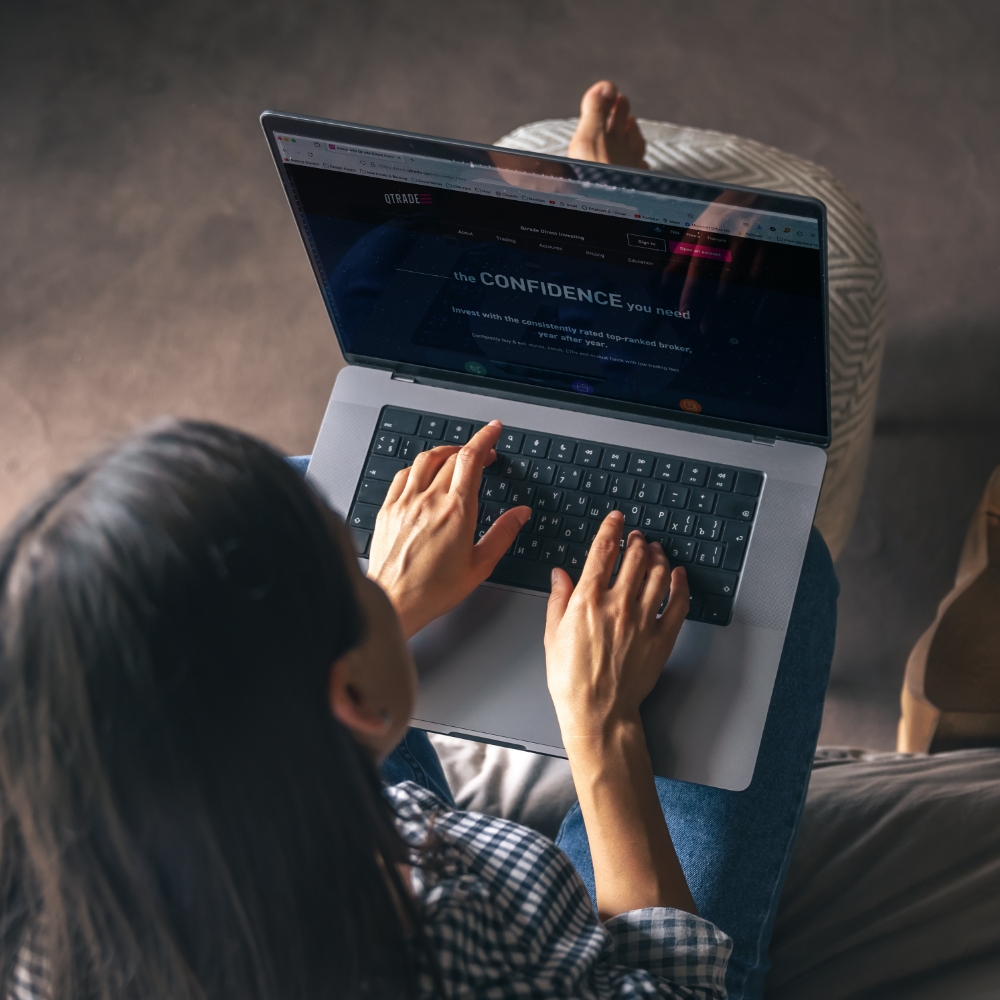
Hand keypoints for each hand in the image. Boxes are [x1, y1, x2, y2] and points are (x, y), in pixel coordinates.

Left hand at [367, 420, 530, 638]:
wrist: (395, 601)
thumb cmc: (434, 590)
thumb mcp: (480, 565)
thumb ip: (503, 534)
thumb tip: (520, 514)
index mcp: (456, 511)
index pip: (471, 458)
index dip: (484, 438)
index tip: (494, 430)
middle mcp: (429, 501)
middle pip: (451, 456)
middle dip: (471, 449)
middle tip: (483, 454)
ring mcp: (405, 502)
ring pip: (425, 459)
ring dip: (444, 452)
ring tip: (455, 457)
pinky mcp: (388, 509)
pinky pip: (403, 474)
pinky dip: (418, 467)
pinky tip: (423, 474)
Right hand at [544, 511, 695, 917]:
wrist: (598, 713)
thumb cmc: (571, 680)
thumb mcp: (552, 635)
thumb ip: (558, 599)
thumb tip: (560, 574)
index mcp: (587, 601)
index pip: (603, 552)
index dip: (611, 529)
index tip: (617, 519)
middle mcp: (618, 605)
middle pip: (634, 557)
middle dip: (637, 541)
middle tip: (637, 536)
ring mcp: (643, 620)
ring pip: (658, 574)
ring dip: (657, 557)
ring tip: (654, 551)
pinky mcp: (662, 637)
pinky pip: (678, 602)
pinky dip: (680, 583)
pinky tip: (678, 574)